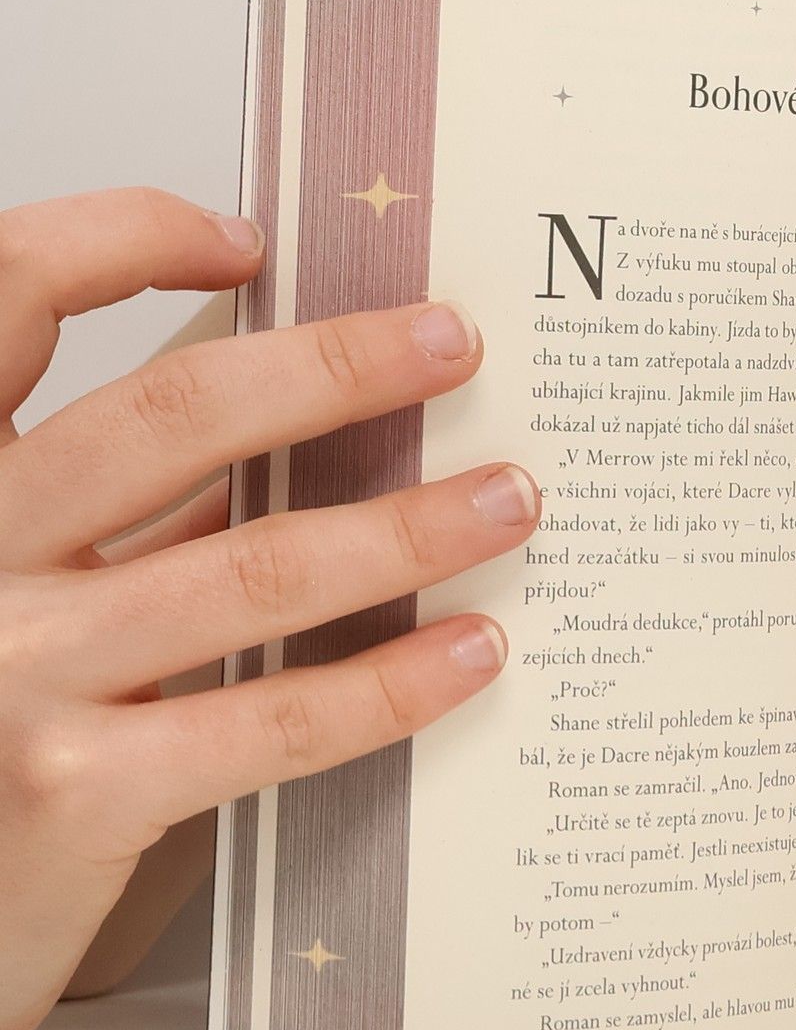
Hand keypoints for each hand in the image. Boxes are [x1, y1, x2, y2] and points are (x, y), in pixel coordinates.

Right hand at [0, 188, 540, 1029]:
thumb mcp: (13, 592)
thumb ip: (115, 520)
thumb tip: (285, 435)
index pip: (5, 299)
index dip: (121, 238)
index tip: (246, 243)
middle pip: (174, 414)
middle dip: (336, 367)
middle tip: (454, 342)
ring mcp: (12, 671)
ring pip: (252, 565)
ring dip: (408, 525)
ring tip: (511, 497)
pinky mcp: (76, 791)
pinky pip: (270, 719)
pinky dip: (390, 681)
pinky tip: (474, 650)